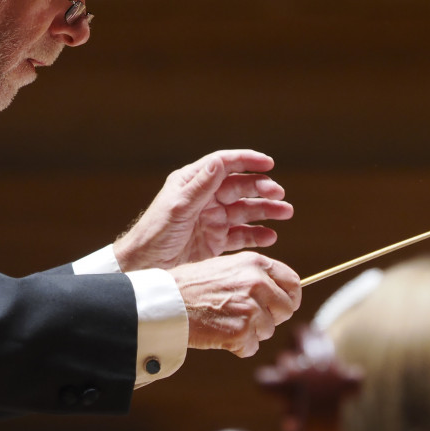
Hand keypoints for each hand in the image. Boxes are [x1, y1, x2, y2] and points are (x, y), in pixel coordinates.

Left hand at [113, 150, 293, 270]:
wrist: (144, 269)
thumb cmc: (154, 235)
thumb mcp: (178, 207)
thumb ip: (201, 185)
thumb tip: (219, 161)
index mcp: (192, 184)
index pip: (224, 165)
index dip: (247, 161)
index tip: (269, 164)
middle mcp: (204, 199)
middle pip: (240, 187)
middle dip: (262, 188)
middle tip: (279, 195)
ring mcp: (211, 220)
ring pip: (245, 211)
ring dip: (265, 210)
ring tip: (285, 213)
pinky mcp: (215, 242)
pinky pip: (241, 235)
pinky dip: (257, 235)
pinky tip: (270, 236)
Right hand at [169, 251, 301, 357]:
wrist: (168, 302)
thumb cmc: (192, 285)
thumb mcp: (226, 266)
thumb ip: (254, 276)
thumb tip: (280, 292)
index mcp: (255, 263)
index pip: (293, 283)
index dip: (289, 297)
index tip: (282, 306)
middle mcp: (257, 283)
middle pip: (286, 309)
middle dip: (271, 318)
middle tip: (248, 318)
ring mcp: (251, 308)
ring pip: (268, 330)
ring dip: (251, 333)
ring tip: (225, 322)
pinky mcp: (241, 331)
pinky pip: (251, 347)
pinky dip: (238, 347)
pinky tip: (219, 334)